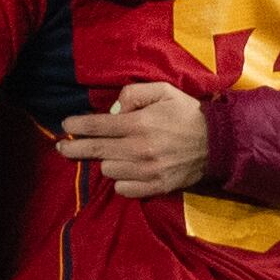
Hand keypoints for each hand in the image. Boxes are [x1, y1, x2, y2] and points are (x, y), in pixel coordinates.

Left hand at [57, 80, 210, 196]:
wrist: (218, 143)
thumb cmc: (187, 113)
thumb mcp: (163, 91)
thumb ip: (134, 94)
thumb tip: (113, 109)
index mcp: (140, 123)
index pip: (98, 125)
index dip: (78, 125)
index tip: (66, 125)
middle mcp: (139, 149)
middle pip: (95, 152)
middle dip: (73, 148)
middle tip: (61, 147)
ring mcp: (147, 171)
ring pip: (108, 170)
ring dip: (107, 161)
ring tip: (113, 153)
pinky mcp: (155, 187)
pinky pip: (123, 188)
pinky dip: (120, 180)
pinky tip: (126, 170)